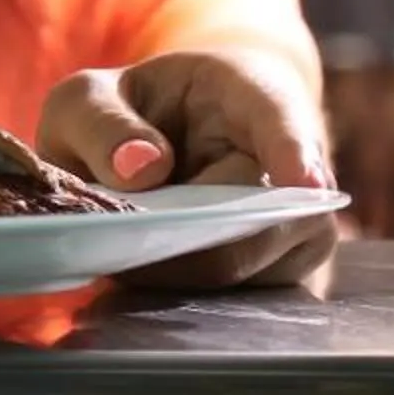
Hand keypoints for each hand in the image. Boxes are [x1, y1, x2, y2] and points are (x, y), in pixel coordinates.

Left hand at [37, 50, 339, 289]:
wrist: (167, 142)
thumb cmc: (130, 116)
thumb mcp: (90, 100)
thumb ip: (101, 124)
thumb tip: (140, 171)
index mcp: (254, 95)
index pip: (281, 117)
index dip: (293, 149)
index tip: (303, 180)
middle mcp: (297, 165)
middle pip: (252, 217)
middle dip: (179, 233)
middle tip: (114, 235)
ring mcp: (300, 228)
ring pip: (243, 267)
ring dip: (174, 265)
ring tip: (122, 246)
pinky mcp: (284, 276)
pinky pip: (238, 298)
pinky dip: (181, 291)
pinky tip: (140, 273)